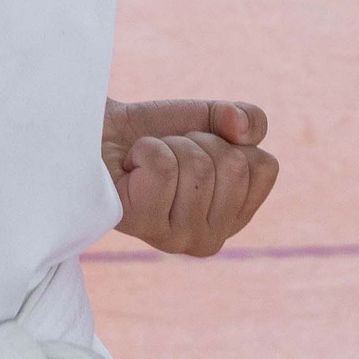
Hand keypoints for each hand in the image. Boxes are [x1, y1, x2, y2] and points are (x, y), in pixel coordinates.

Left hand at [103, 99, 278, 257]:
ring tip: (145, 160)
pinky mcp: (142, 224)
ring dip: (168, 144)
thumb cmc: (152, 133)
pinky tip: (129, 167)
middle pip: (233, 165)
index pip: (263, 167)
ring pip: (198, 165)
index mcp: (234, 219)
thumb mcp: (208, 118)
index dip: (229, 140)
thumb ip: (245, 119)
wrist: (95, 133)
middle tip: (168, 151)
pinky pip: (162, 166)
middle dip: (198, 140)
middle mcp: (209, 239)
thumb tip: (245, 129)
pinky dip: (145, 149)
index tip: (199, 146)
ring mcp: (176, 238)